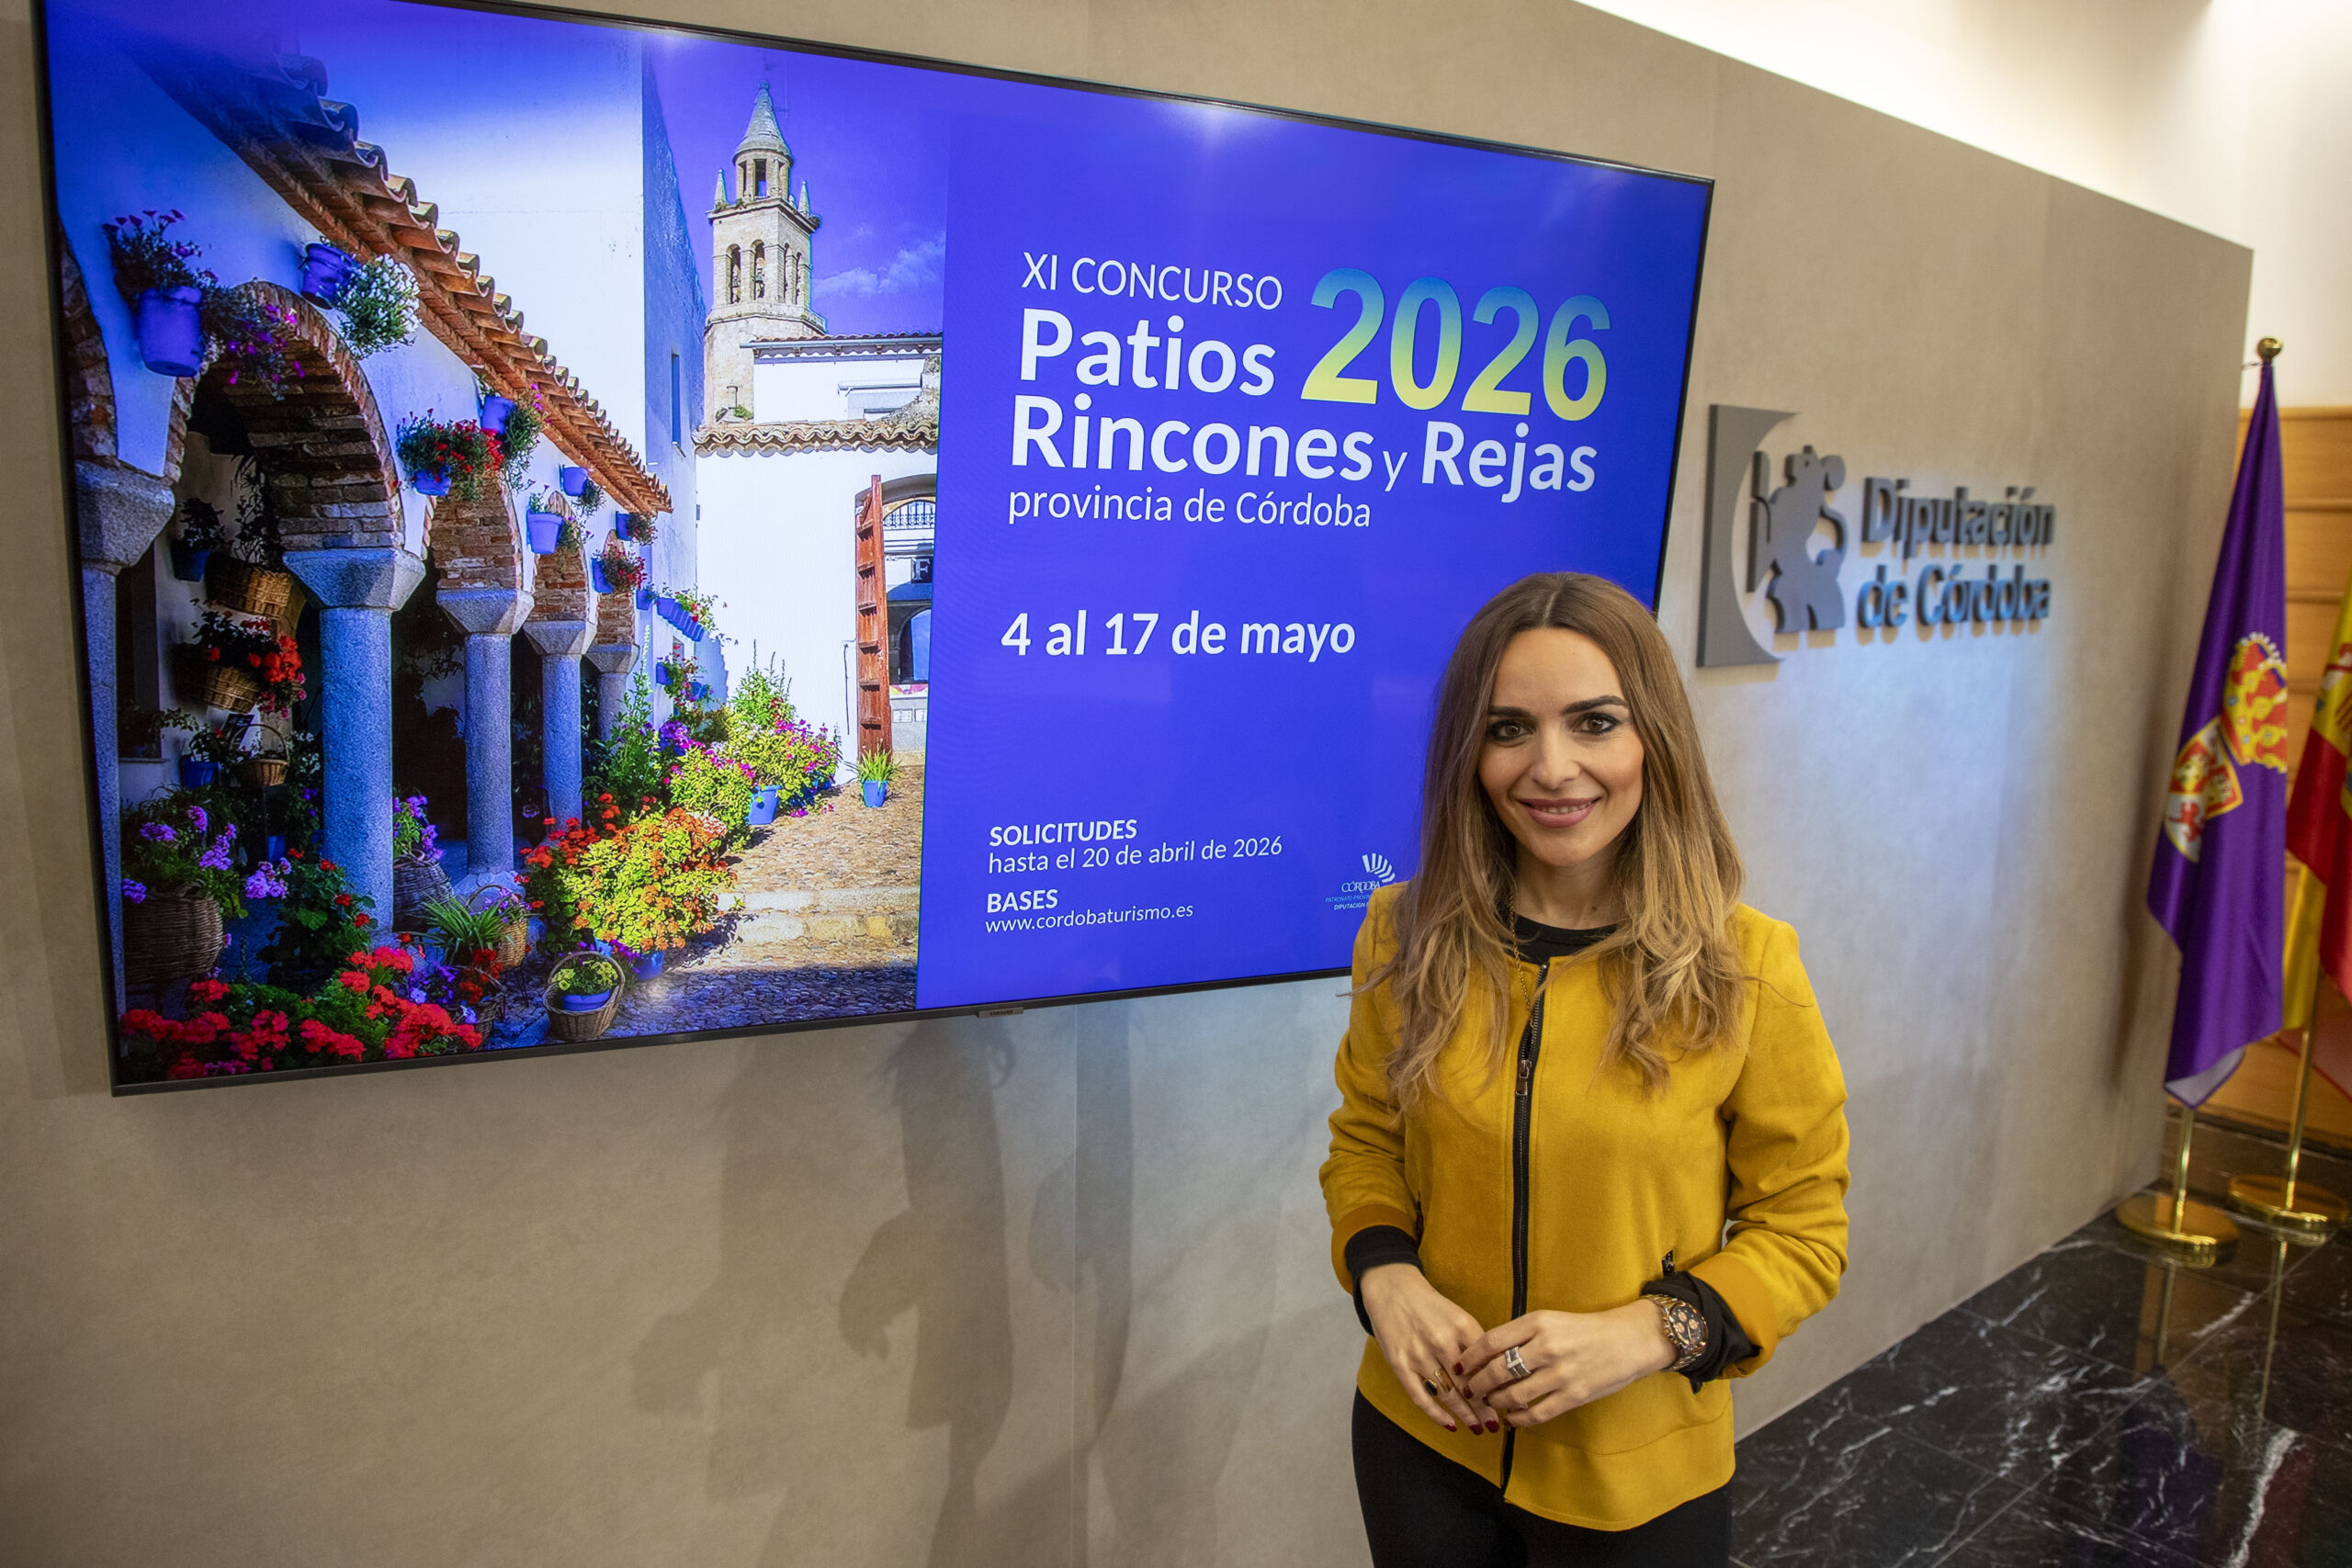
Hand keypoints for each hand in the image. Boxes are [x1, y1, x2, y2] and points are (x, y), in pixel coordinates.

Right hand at [1360, 1264, 1501, 1434]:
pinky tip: (1450, 1425)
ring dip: (1465, 1414)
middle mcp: (1441, 1341)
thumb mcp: (1459, 1317)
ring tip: (1478, 1427)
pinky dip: (1436, 1414)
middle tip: (1496, 1424)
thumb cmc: (1431, 1307)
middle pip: (1468, 1383)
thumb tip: (1502, 1372)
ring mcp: (1418, 1354)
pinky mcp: (1400, 1364)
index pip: (1486, 1364)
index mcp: (1461, 1326)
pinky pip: (1420, 1397)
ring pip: (1447, 1394)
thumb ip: (1478, 1344)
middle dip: (1484, 1408)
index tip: (1511, 1402)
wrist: (1392, 1289)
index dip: (1500, 1386)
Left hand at [1456, 1302, 1676, 1427]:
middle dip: (1477, 1384)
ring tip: (1490, 1403)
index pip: (1491, 1341)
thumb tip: (1488, 1354)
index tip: (1459, 1366)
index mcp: (1538, 1323)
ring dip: (1496, 1402)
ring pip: (1514, 1394)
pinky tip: (1512, 1419)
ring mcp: (1561, 1373)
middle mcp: (1547, 1346)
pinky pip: (1537, 1413)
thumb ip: (1522, 1335)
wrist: (1629, 1340)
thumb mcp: (1551, 1321)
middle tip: (1469, 1390)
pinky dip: (1519, 1419)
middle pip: (1497, 1370)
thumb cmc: (1586, 1330)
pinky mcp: (1574, 1395)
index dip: (1470, 1357)